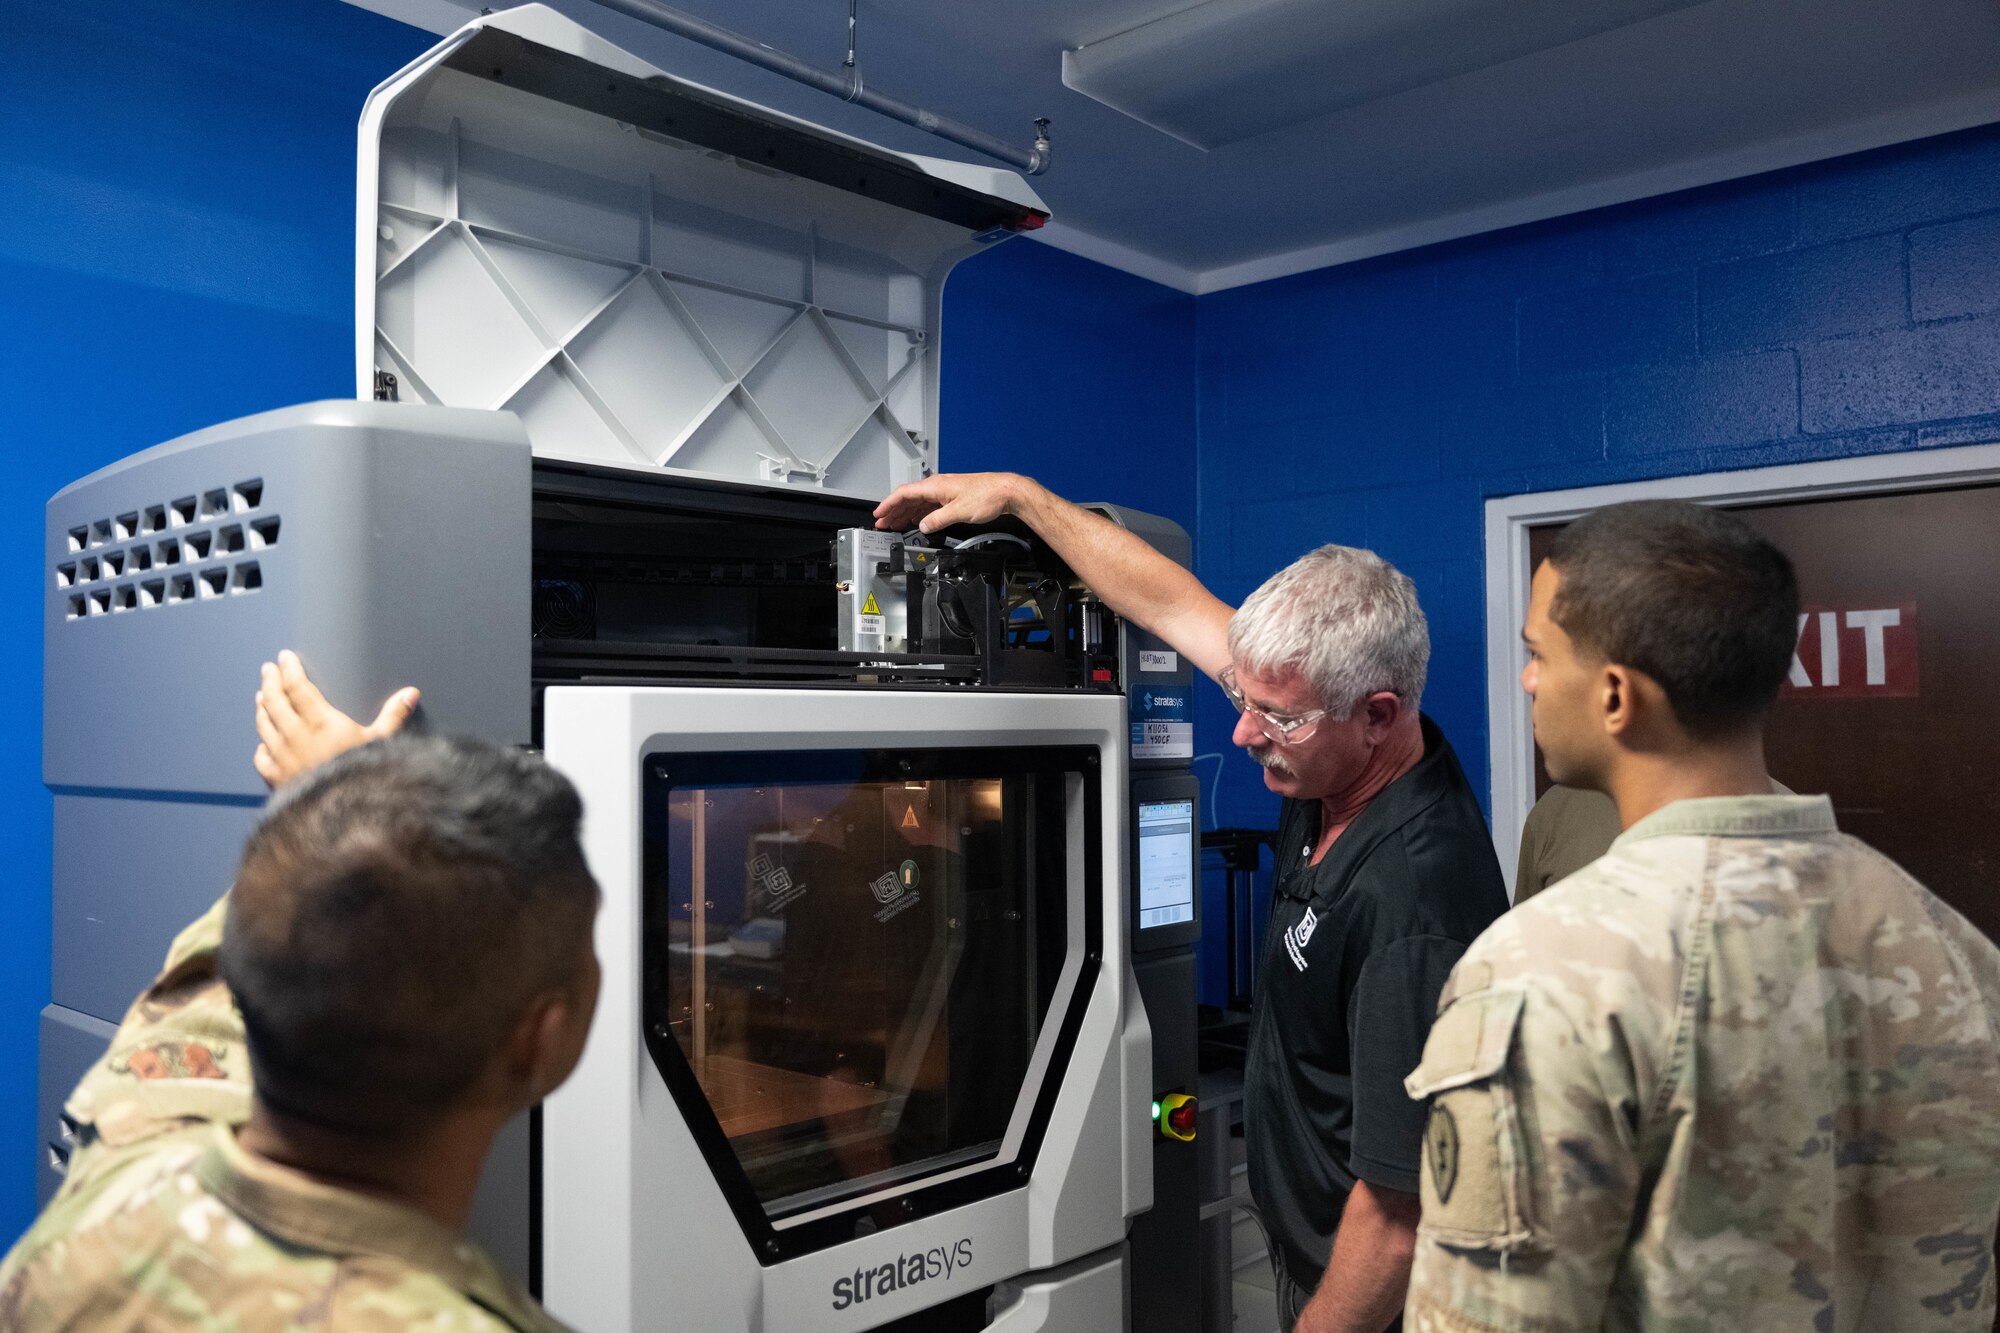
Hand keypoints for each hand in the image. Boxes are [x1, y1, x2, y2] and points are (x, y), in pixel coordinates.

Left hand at [253, 650, 419, 787]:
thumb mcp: (381, 742)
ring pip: (263, 724)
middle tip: (268, 669)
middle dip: (271, 682)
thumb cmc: (360, 774)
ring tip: (261, 696)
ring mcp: (280, 756)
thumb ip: (394, 716)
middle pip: (274, 701)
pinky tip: (263, 742)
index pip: (297, 687)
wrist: (339, 814)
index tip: (284, 657)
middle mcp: (294, 735)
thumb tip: (412, 693)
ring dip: (262, 707)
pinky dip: (261, 745)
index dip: (290, 670)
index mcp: (319, 721)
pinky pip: (261, 756)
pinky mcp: (275, 777)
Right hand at [873, 472, 1033, 534]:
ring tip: (895, 525)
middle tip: (883, 524)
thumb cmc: (987, 495)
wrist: (1006, 492)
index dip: (888, 504)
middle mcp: (937, 487)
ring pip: (918, 503)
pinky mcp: (952, 498)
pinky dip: (919, 514)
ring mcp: (944, 492)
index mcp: (935, 486)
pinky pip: (929, 506)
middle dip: (893, 511)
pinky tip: (917, 521)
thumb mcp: (959, 512)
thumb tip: (923, 526)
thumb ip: (937, 520)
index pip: (904, 494)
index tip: (878, 513)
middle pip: (908, 499)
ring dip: (905, 514)